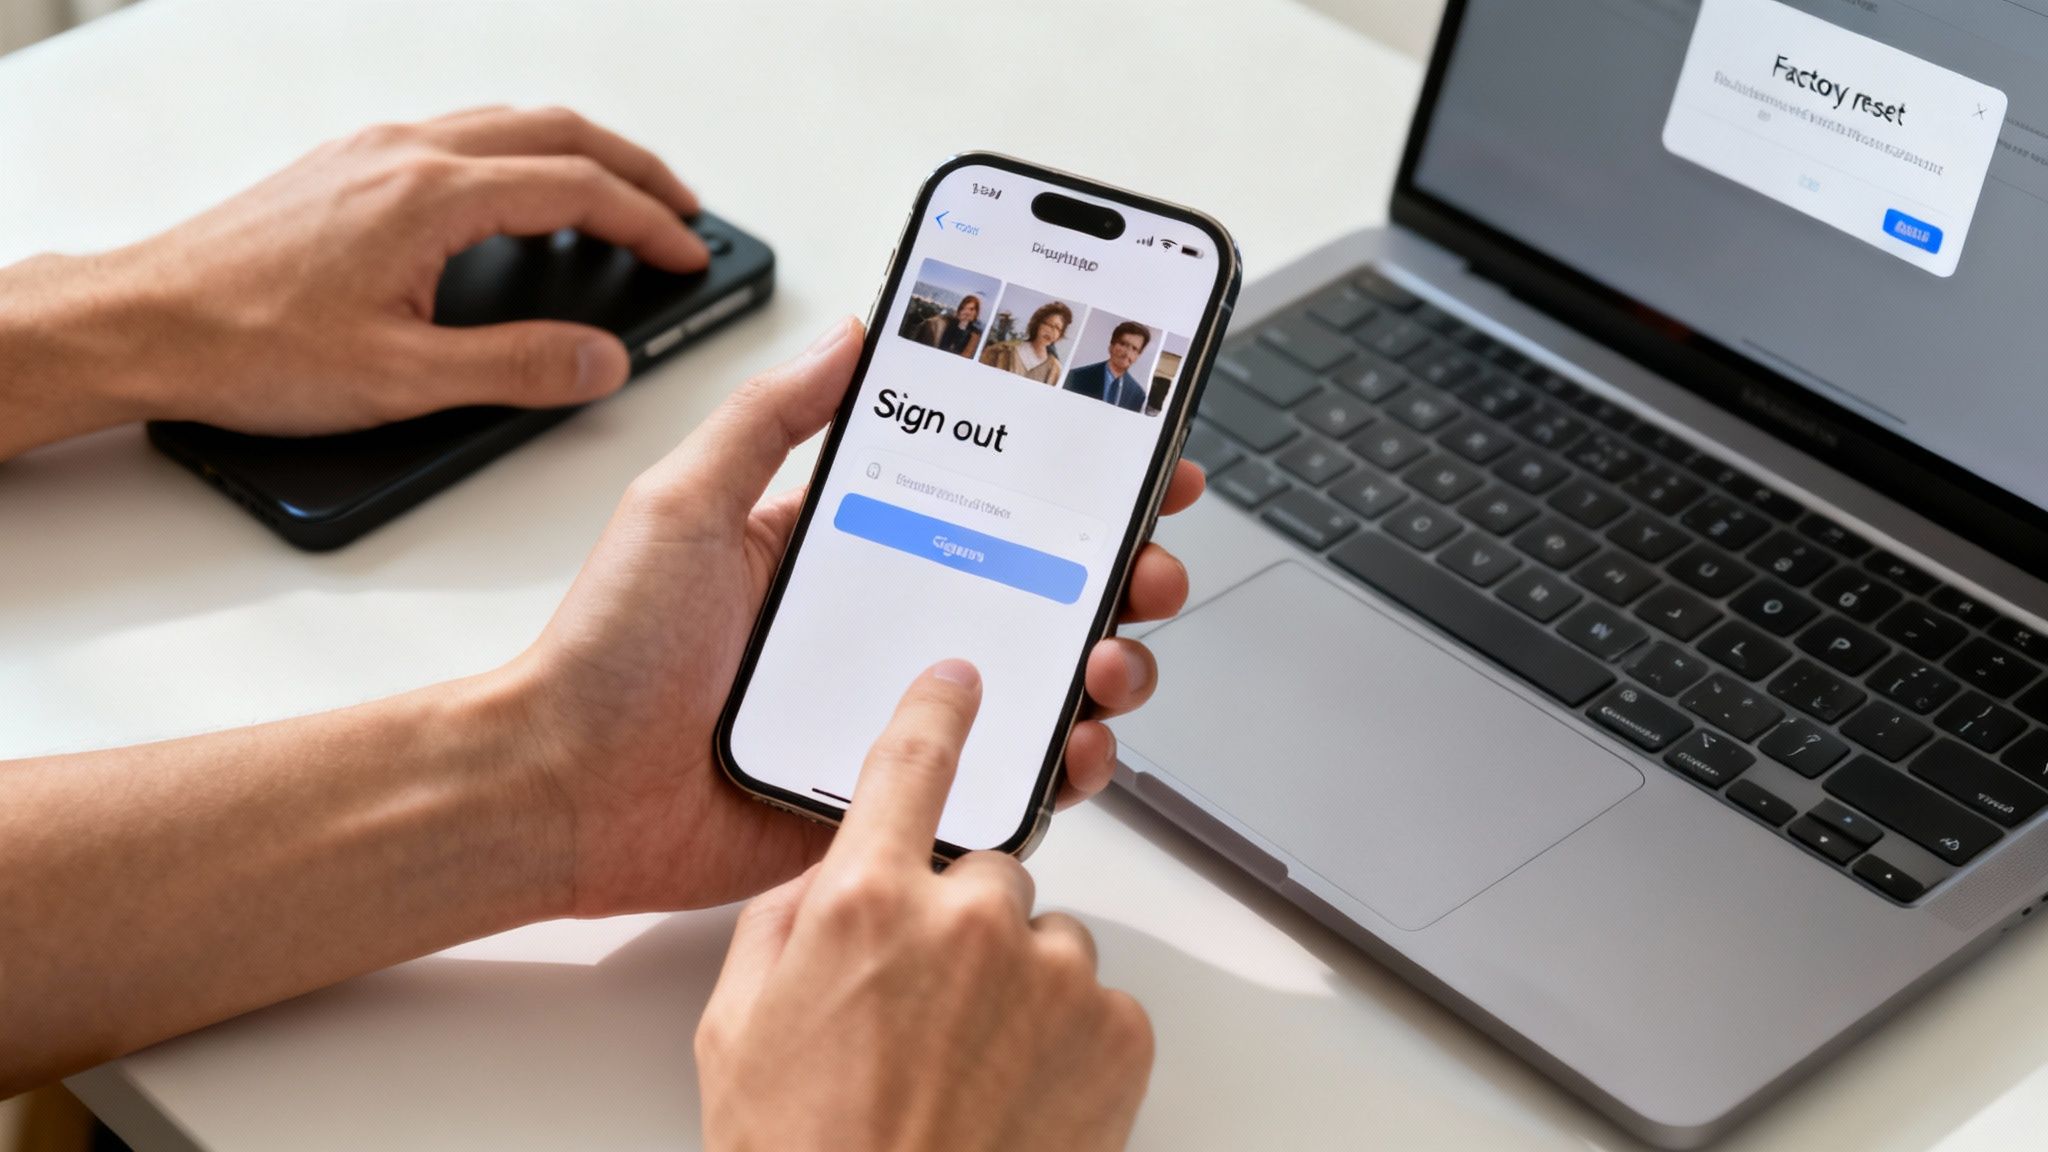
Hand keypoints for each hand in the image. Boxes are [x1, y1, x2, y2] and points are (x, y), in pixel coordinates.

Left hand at [43, 106, 707, 440]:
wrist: (144, 324)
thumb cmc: (249, 346)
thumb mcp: (405, 381)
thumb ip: (520, 369)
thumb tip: (602, 359)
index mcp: (431, 195)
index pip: (577, 190)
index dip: (649, 224)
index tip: (688, 253)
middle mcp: (405, 152)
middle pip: (557, 131)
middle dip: (634, 169)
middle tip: (681, 212)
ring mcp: (371, 150)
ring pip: (508, 123)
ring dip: (578, 154)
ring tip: (618, 198)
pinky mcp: (345, 166)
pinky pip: (461, 134)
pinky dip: (521, 155)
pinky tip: (520, 198)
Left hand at [503, 316, 1202, 914]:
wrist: (563, 790)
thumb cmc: (607, 650)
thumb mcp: (684, 501)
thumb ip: (772, 418)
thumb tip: (850, 331)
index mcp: (844, 549)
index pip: (985, 501)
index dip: (1071, 483)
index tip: (1139, 458)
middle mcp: (884, 627)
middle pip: (1039, 593)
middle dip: (1120, 572)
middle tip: (1150, 564)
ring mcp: (897, 714)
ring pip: (1040, 684)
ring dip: (1107, 664)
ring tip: (1113, 658)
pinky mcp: (895, 795)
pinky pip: (1003, 779)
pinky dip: (1062, 764)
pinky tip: (1077, 743)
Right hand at [695, 661, 1152, 1151]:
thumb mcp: (739, 1028)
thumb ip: (786, 924)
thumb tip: (823, 882)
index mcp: (866, 902)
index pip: (913, 763)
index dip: (937, 712)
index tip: (961, 681)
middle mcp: (967, 920)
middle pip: (989, 873)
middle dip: (966, 925)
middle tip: (929, 1012)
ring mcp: (1051, 974)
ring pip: (1048, 941)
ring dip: (1020, 986)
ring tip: (972, 1070)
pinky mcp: (1117, 1031)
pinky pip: (1098, 1003)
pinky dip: (1069, 1039)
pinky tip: (1018, 1094)